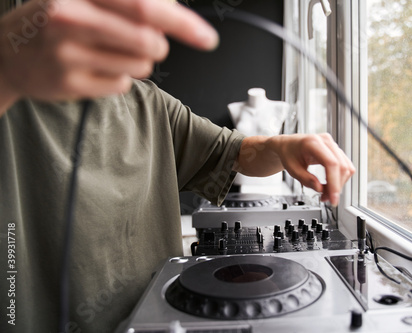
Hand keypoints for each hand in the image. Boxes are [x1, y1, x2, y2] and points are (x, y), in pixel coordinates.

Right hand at [0, 0, 217, 112]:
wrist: (8, 52)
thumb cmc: (56, 20)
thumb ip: (131, 2)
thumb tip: (175, 13)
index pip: (145, 6)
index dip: (183, 23)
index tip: (206, 38)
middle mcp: (70, 17)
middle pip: (148, 42)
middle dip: (158, 47)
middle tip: (146, 44)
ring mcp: (67, 53)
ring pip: (140, 67)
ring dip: (138, 62)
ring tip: (111, 52)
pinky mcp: (69, 84)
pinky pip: (122, 85)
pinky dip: (120, 78)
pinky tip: (98, 68)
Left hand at [235, 133, 354, 205]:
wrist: (280, 146)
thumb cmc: (282, 153)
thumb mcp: (290, 168)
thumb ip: (306, 179)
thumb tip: (321, 190)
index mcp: (314, 142)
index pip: (333, 164)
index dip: (335, 184)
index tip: (332, 199)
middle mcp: (326, 140)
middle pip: (343, 167)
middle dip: (337, 187)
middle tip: (326, 201)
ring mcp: (331, 144)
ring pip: (346, 168)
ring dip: (338, 185)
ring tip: (323, 196)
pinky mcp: (333, 150)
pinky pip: (342, 167)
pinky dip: (337, 180)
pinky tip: (326, 188)